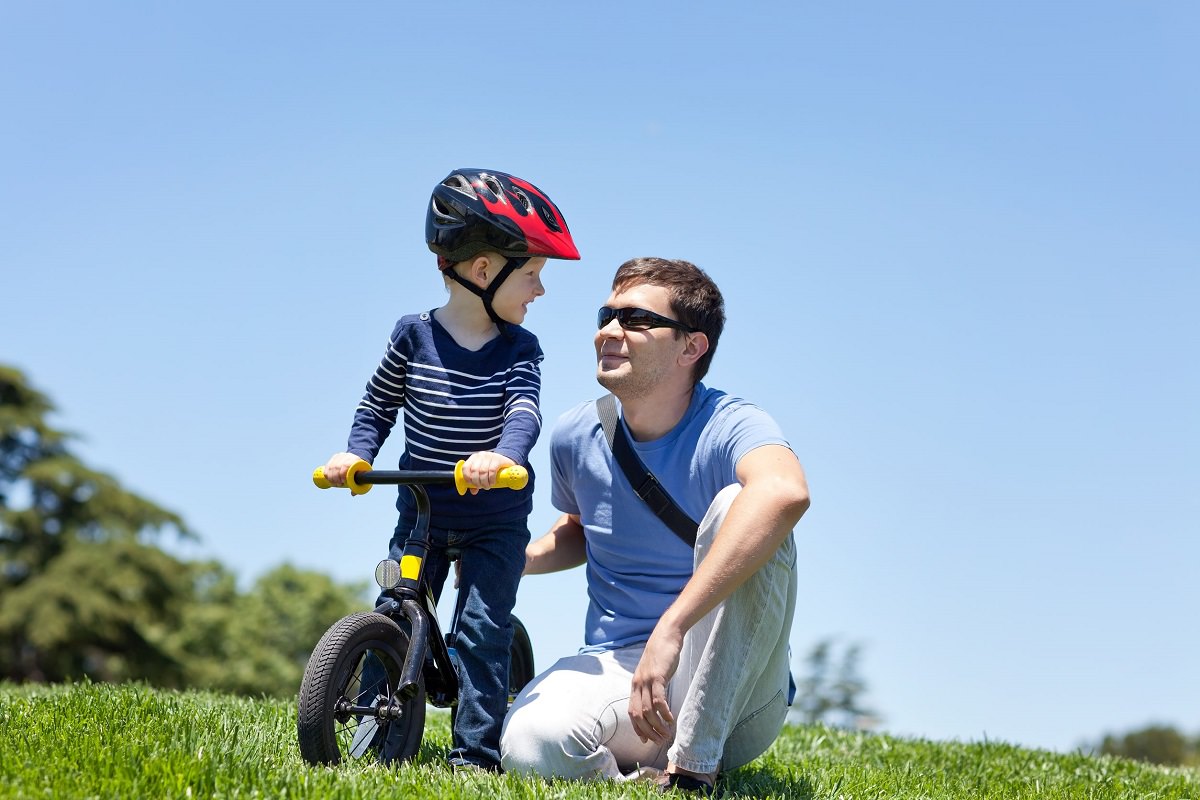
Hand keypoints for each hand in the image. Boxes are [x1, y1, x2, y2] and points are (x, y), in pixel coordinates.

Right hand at [323, 452, 366, 487]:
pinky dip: (327, 475)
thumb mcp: (362, 475)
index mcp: (355, 459)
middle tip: (339, 484)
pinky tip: (330, 480)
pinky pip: (327, 467)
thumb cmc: (359, 470)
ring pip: (331, 467)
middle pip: (337, 466)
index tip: (343, 482)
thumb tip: (353, 493)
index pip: (346, 465)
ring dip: (331, 477)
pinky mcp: (333, 458)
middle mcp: (346, 456)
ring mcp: (339, 456)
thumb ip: (359, 484)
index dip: (342, 474)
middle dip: (336, 477)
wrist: (356, 460)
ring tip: (335, 483)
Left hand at [460, 451, 515, 493]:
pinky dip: (491, 479)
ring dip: (484, 482)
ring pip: (483, 471)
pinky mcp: (498, 459)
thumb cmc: (492, 469)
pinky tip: (492, 483)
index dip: (467, 477)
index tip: (470, 484)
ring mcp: (490, 456)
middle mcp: (481, 455)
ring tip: (487, 486)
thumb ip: (476, 481)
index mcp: (474, 458)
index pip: (466, 467)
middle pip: (474, 470)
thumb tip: (473, 491)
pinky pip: (492, 471)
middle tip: (481, 487)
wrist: (507, 463)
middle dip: (477, 481)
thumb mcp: (483, 473)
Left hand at [628, 626, 682, 743]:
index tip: (646, 739)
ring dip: (657, 726)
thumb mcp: (653, 671)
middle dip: (648, 732)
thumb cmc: (663, 653)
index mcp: (635, 684)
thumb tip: (657, 701)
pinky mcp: (657, 676)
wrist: (667, 634)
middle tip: (659, 741)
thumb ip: (652, 685)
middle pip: (638, 715)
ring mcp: (646, 680)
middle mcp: (637, 684)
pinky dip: (664, 713)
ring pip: (648, 711)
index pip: (631, 712)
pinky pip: (658, 700)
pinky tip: (671, 719)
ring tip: (667, 734)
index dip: (638, 728)